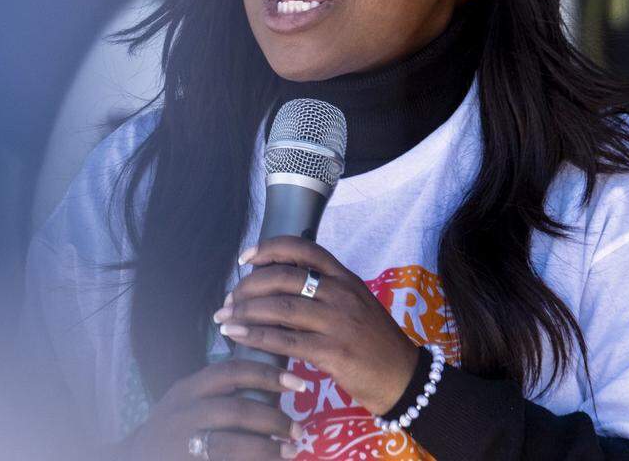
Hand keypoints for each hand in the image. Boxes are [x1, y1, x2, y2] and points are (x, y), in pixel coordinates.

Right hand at [115, 359, 307, 459]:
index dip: (267, 375)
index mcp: (187, 390)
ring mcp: (183, 443)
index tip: (298, 382)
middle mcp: (183, 414)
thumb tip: (270, 383)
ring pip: (231, 444)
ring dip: (267, 448)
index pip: (230, 372)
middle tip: (298, 429)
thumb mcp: (186, 403)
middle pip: (236, 410)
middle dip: (273, 419)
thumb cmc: (172, 429)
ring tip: (290, 451)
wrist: (134, 459)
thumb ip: (217, 392)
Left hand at [214, 236, 419, 415]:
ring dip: (244, 311)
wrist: (404, 379)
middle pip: (282, 277)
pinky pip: (284, 341)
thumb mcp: (354, 303)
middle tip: (230, 298)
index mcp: (345, 277)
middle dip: (248, 286)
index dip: (269, 249)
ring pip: (279, 307)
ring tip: (224, 317)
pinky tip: (237, 336)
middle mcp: (341, 294)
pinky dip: (255, 337)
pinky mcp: (333, 352)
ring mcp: (338, 322)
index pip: (303, 248)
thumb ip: (323, 289)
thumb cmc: (373, 341)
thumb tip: (276, 283)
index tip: (246, 258)